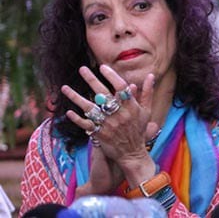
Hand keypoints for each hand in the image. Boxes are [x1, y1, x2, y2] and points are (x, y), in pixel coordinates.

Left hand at [63, 65, 159, 189]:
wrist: (132, 154)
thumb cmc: (139, 130)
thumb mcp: (146, 111)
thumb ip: (147, 92)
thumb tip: (150, 75)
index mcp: (131, 107)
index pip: (121, 87)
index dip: (111, 76)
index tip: (102, 67)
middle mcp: (119, 114)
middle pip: (103, 94)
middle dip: (91, 80)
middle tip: (82, 69)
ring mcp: (108, 124)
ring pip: (90, 108)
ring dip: (76, 98)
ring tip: (65, 88)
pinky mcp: (99, 134)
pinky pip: (85, 125)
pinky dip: (77, 119)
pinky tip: (68, 111)